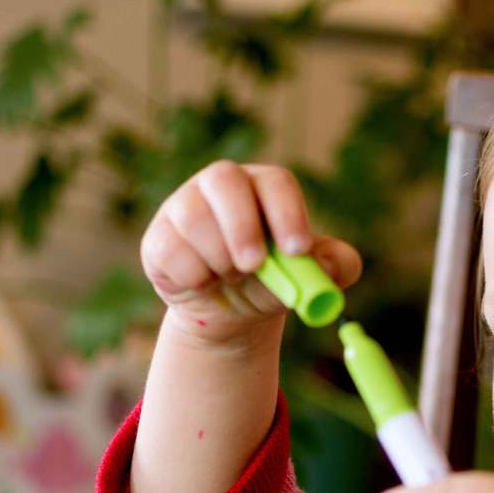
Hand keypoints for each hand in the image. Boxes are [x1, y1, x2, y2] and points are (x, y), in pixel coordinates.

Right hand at [140, 161, 361, 344]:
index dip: (287, 213)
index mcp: (264, 187)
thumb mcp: (309, 277)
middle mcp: (221, 186)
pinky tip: (204, 283)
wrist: (232, 311)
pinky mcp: (158, 236)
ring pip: (193, 217)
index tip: (298, 250)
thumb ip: (335, 266)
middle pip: (225, 180)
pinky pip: (169, 250)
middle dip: (241, 225)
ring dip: (218, 258)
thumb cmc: (273, 281)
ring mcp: (184, 206)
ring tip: (231, 278)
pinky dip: (192, 276)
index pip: (276, 183)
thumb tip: (329, 262)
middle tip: (255, 266)